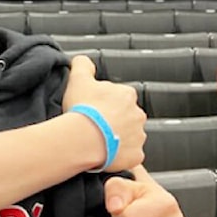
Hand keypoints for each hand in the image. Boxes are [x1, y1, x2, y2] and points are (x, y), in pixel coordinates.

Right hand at [62, 55, 145, 170]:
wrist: (84, 139)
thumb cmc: (83, 110)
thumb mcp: (78, 79)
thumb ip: (83, 65)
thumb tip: (83, 60)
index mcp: (126, 95)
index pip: (119, 97)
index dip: (104, 104)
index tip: (93, 110)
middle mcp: (137, 114)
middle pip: (126, 117)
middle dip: (113, 121)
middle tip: (94, 126)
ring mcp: (139, 136)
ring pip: (129, 137)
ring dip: (117, 139)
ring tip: (98, 142)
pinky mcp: (136, 155)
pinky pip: (130, 156)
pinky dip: (120, 156)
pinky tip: (105, 155)